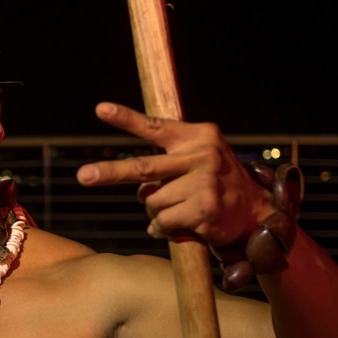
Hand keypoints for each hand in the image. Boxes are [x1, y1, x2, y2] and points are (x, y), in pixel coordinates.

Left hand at [76, 102, 270, 245]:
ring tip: (179, 208)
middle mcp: (202, 155)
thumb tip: (133, 186)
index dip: (126, 119)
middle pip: (144, 168)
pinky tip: (181, 224)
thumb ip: (165, 159)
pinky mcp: (204, 209)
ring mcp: (204, 183)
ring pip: (151, 201)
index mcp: (197, 136)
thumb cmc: (213, 181)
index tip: (101, 109)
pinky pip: (162, 222)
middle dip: (111, 173)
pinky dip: (162, 227)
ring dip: (155, 211)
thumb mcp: (196, 157)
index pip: (155, 127)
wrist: (254, 211)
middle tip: (83, 176)